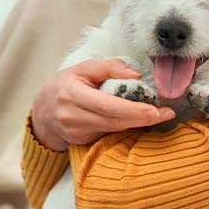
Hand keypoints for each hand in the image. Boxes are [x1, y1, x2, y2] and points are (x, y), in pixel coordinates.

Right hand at [31, 59, 175, 150]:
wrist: (43, 111)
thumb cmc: (66, 85)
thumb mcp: (83, 68)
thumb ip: (110, 67)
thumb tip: (135, 75)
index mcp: (72, 94)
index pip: (106, 105)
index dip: (132, 110)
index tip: (154, 110)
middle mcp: (72, 116)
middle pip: (113, 121)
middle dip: (142, 119)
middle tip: (166, 114)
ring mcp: (76, 132)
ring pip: (113, 129)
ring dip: (137, 123)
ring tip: (158, 115)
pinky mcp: (81, 141)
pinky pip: (108, 134)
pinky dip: (124, 127)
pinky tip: (136, 120)